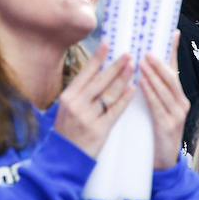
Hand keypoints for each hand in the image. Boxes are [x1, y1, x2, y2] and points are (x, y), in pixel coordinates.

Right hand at [54, 42, 134, 158]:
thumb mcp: (67, 107)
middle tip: (128, 53)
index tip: (107, 43)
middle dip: (115, 65)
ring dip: (123, 79)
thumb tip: (97, 71)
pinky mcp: (99, 130)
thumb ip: (80, 92)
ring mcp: (88, 117)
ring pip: (109, 94)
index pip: (86, 72)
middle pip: (100, 80)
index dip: (97, 57)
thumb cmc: (68, 129)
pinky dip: (124, 99)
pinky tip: (133, 89)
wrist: (65, 156)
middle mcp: (77, 104)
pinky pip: (115, 111)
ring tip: (133, 67)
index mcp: (68, 96)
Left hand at [139, 32, 189, 169]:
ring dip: (153, 74)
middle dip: (159, 62)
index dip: (172, 51)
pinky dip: (150, 93)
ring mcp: (176, 115)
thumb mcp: (153, 106)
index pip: (174, 69)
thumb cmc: (153, 131)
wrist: (162, 162)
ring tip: (142, 61)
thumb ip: (149, 89)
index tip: (172, 32)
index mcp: (176, 96)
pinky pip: (158, 106)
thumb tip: (137, 66)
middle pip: (170, 77)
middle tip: (146, 49)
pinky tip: (141, 83)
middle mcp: (180, 103)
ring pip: (165, 90)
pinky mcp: (168, 126)